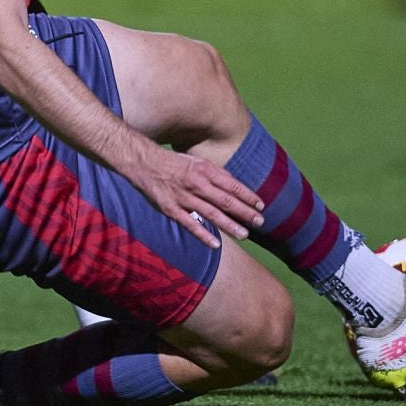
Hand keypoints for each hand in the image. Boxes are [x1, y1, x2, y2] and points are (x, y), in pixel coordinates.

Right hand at [122, 143, 263, 249]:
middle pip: (226, 201)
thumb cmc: (173, 162)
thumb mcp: (197, 161)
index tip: (260, 206)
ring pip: (211, 214)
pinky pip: (190, 225)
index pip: (232, 185)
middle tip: (260, 222)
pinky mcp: (172, 210)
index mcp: (205, 171)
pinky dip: (203, 235)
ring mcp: (184, 198)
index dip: (248, 196)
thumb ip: (215, 173)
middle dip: (245, 212)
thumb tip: (234, 184)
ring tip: (245, 235)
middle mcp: (197, 184)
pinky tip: (216, 244)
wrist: (144, 163)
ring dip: (230, 226)